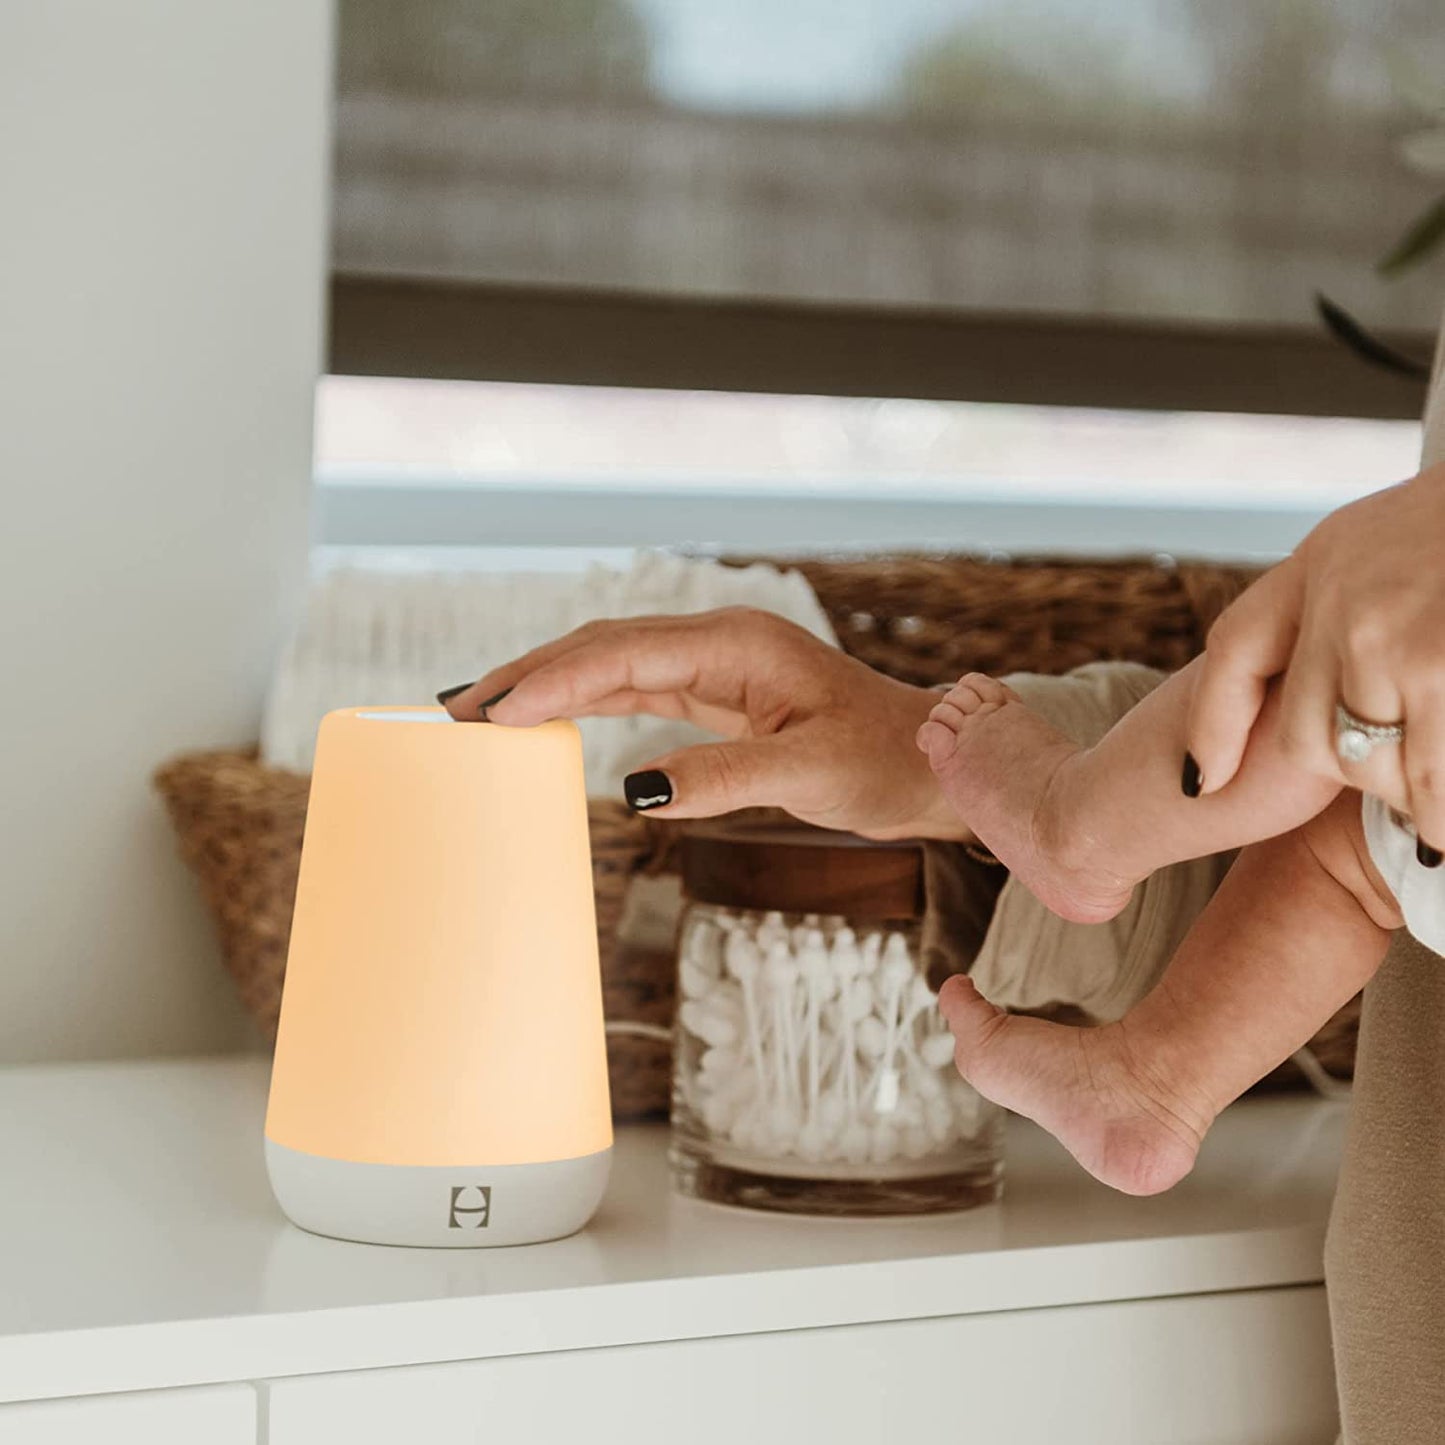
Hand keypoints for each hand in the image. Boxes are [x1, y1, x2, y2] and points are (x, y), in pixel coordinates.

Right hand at [438, 607, 968, 840]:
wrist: (928, 759)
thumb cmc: (881, 762)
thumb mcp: (808, 776)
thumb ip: (725, 779)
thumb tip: (638, 790)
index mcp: (738, 644)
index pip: (624, 653)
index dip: (553, 680)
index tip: (495, 711)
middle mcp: (719, 641)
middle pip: (603, 645)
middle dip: (530, 672)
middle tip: (460, 709)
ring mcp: (715, 661)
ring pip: (612, 661)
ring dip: (548, 682)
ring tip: (482, 710)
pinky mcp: (716, 689)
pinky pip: (635, 684)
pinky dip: (584, 697)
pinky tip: (546, 713)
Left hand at [1187, 463, 1444, 853]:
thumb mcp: (1408, 534)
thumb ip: (1365, 595)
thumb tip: (1353, 688)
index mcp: (1328, 559)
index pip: (1238, 649)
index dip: (1213, 725)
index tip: (1199, 782)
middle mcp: (1342, 604)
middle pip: (1310, 739)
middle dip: (1368, 774)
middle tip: (1420, 781)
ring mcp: (1390, 640)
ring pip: (1379, 768)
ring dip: (1425, 792)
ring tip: (1442, 777)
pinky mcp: (1435, 667)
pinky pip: (1431, 774)